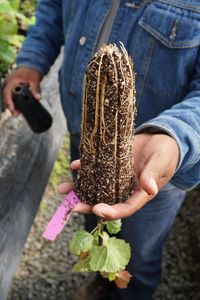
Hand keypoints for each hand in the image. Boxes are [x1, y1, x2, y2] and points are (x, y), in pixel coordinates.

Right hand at [3, 67, 41, 115]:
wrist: (31, 65)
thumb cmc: (31, 71)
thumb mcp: (35, 80)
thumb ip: (36, 89)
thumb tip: (38, 97)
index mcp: (12, 80)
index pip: (8, 93)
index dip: (9, 102)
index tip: (13, 109)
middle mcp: (9, 83)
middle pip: (6, 97)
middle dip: (10, 106)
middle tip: (16, 114)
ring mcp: (10, 85)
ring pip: (8, 97)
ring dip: (12, 105)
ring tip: (17, 113)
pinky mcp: (12, 87)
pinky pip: (11, 96)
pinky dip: (13, 102)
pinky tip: (17, 108)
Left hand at [58, 133, 179, 219]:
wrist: (159, 140)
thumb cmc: (165, 154)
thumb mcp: (160, 163)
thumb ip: (153, 175)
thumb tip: (149, 190)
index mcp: (138, 194)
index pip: (124, 208)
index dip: (111, 212)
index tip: (97, 209)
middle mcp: (124, 188)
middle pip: (104, 201)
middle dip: (87, 205)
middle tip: (70, 205)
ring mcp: (115, 177)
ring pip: (95, 187)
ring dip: (79, 189)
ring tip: (62, 188)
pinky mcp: (110, 164)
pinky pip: (95, 169)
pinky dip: (84, 168)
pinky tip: (75, 165)